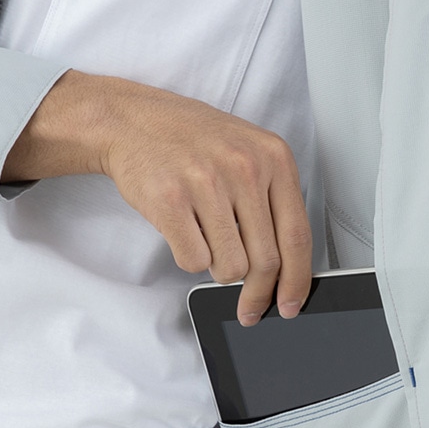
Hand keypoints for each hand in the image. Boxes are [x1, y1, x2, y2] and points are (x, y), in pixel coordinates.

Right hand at [2, 70, 311, 323]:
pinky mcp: (170, 200)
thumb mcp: (249, 155)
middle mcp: (245, 168)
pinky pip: (194, 262)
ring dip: (220, 269)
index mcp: (274, 158)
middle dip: (257, 293)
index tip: (290, 305)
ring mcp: (206, 182)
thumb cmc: (193, 142)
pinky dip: (190, 259)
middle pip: (266, 261)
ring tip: (208, 242)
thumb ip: (273, 203)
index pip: (297, 237)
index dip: (296, 281)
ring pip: (231, 267)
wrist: (132, 120)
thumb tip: (287, 269)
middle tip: (249, 307)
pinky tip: (186, 233)